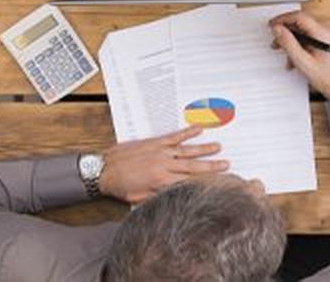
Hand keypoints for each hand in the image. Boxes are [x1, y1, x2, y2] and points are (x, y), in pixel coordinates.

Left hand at [99, 126, 228, 204]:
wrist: (102, 170)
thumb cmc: (119, 186)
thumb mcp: (139, 199)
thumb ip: (158, 196)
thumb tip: (175, 195)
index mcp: (161, 182)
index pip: (189, 182)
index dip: (205, 182)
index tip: (218, 181)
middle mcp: (164, 165)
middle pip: (194, 166)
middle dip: (212, 166)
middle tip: (227, 164)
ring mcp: (161, 152)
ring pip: (188, 150)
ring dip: (204, 149)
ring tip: (218, 147)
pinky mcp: (155, 142)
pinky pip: (175, 137)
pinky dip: (187, 133)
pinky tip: (198, 130)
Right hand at [269, 11, 329, 99]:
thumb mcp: (304, 62)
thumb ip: (289, 44)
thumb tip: (278, 30)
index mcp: (324, 33)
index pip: (300, 17)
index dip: (283, 19)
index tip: (273, 25)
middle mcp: (329, 31)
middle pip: (301, 23)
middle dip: (287, 33)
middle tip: (276, 41)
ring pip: (305, 32)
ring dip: (293, 42)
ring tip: (286, 55)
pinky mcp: (328, 41)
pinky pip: (310, 38)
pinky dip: (301, 46)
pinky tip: (296, 59)